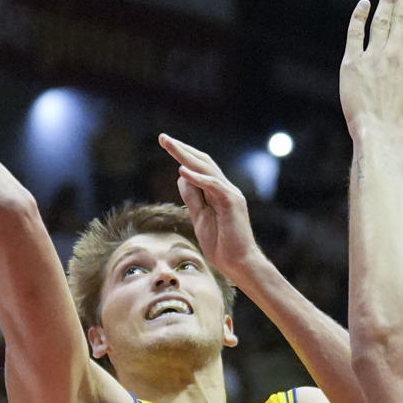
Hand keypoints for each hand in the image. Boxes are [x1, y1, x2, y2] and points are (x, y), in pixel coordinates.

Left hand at [158, 134, 261, 278]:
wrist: (238, 264)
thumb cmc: (221, 245)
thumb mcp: (200, 217)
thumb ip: (192, 197)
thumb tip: (181, 176)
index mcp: (219, 192)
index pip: (200, 167)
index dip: (183, 155)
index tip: (166, 144)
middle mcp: (226, 189)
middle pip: (203, 162)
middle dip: (182, 149)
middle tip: (163, 138)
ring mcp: (231, 194)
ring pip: (207, 168)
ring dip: (186, 156)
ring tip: (170, 145)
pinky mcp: (232, 203)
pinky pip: (213, 185)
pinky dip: (198, 177)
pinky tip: (182, 170)